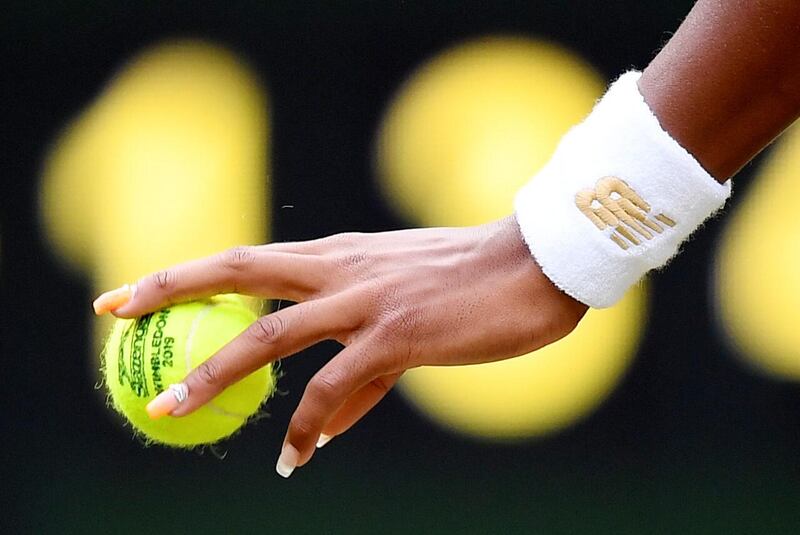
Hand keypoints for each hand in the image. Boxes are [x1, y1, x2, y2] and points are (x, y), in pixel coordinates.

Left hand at [94, 215, 586, 475]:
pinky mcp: (396, 334)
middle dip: (170, 288)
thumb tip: (326, 427)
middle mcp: (341, 268)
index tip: (143, 288)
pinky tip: (293, 458)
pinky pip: (335, 388)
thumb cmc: (473, 284)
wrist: (536, 263)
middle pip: (237, 271)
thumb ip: (363, 368)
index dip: (193, 271)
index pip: (251, 259)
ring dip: (213, 373)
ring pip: (267, 334)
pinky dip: (309, 425)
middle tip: (115, 311)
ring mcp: (365, 299)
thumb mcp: (406, 314)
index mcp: (341, 255)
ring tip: (170, 410)